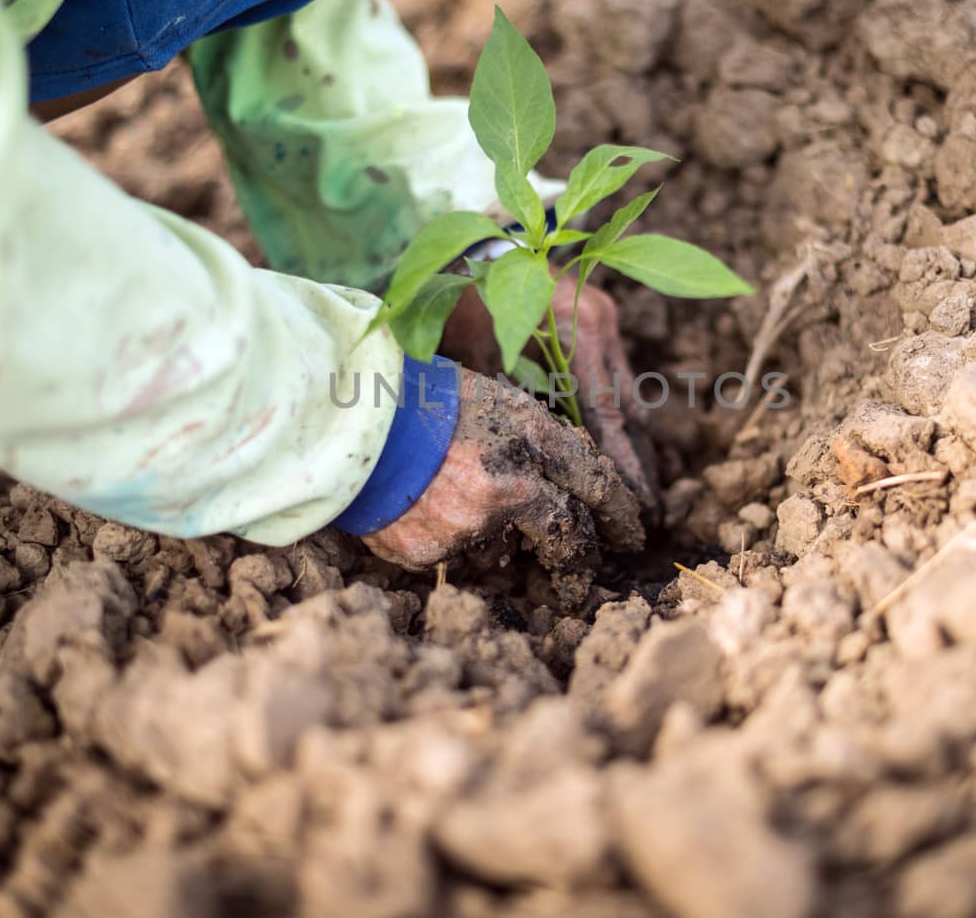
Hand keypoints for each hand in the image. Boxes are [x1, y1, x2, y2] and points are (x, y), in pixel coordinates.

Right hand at [362, 370, 644, 602]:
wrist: (344, 419)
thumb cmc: (419, 395)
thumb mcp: (492, 396)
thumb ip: (533, 442)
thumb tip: (565, 485)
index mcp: (531, 435)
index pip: (597, 483)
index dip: (619, 513)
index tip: (631, 534)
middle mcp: (512, 484)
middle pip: (567, 536)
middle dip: (578, 562)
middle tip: (581, 581)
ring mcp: (472, 524)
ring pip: (507, 552)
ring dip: (500, 545)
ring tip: (466, 513)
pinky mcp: (433, 552)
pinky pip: (455, 557)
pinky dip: (448, 541)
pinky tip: (425, 511)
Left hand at [439, 273, 660, 518]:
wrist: (471, 250)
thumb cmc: (466, 306)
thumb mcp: (485, 362)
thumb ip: (518, 408)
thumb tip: (539, 468)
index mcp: (576, 335)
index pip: (608, 416)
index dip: (624, 466)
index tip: (638, 506)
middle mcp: (601, 325)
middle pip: (629, 409)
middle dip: (638, 462)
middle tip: (648, 513)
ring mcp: (605, 318)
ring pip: (626, 392)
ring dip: (629, 439)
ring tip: (637, 489)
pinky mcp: (600, 316)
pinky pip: (615, 373)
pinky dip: (615, 409)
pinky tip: (616, 444)